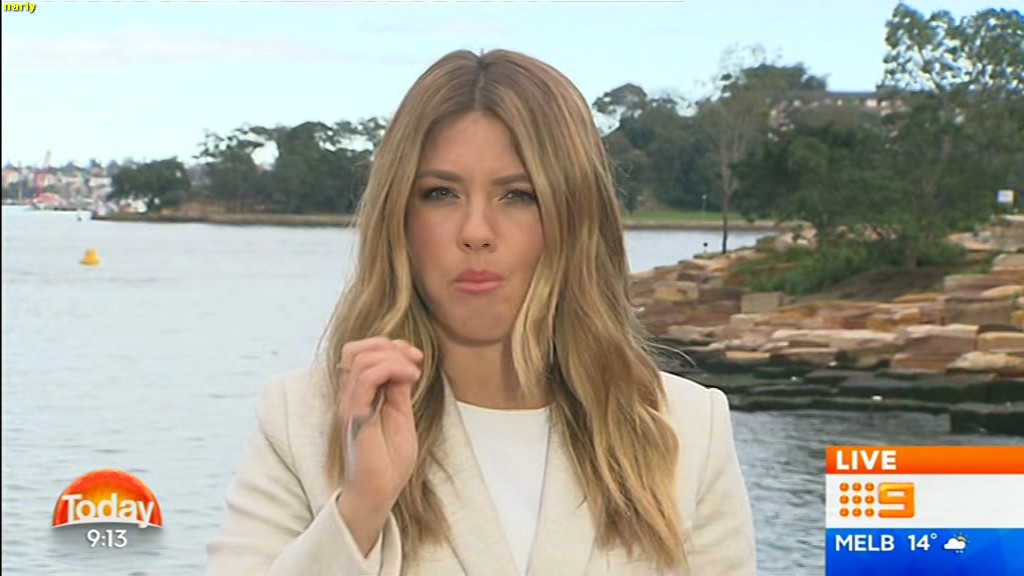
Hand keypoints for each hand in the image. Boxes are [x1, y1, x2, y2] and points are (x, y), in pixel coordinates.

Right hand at [335, 337, 422, 549]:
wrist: (379, 493)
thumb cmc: (389, 461)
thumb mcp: (401, 416)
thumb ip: (397, 390)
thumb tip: (403, 365)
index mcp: (360, 394)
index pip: (361, 352)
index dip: (389, 345)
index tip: (415, 356)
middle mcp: (350, 396)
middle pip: (356, 349)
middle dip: (389, 345)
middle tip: (414, 360)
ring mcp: (350, 405)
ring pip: (361, 359)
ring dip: (393, 357)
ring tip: (413, 372)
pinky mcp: (355, 417)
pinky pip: (364, 381)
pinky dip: (390, 370)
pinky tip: (409, 379)